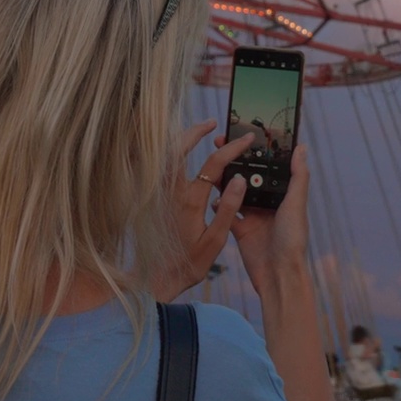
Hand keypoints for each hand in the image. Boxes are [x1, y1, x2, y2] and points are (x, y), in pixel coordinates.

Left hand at [152, 120, 254, 301]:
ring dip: (180, 140)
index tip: (246, 140)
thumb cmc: (189, 263)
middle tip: (211, 122)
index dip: (232, 149)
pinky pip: (160, 168)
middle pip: (179, 149)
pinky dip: (169, 154)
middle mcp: (171, 192)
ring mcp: (159, 194)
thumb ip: (228, 209)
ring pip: (165, 156)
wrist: (157, 277)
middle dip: (196, 131)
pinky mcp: (154, 199)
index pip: (214, 165)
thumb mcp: (215, 240)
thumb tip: (239, 180)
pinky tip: (178, 153)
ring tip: (197, 131)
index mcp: (189, 201)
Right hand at [212, 136, 310, 296]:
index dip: (257, 151)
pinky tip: (210, 196)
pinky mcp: (240, 230)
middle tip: (220, 143)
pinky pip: (226, 213)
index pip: (269, 166)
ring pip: (235, 192)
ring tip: (211, 165)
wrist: (278, 276)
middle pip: (249, 176)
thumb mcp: (296, 205)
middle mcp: (268, 203)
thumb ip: (297, 177)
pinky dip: (219, 205)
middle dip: (236, 161)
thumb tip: (301, 147)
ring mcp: (253, 216)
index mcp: (283, 195)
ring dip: (225, 179)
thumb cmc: (292, 241)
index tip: (244, 134)